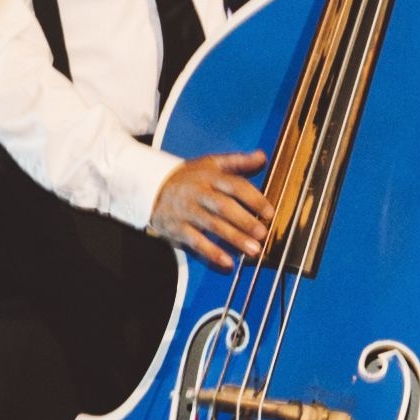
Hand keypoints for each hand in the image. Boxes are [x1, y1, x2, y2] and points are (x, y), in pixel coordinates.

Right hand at [147, 149, 271, 267]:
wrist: (150, 187)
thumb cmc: (187, 177)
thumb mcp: (210, 163)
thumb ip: (237, 162)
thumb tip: (262, 157)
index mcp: (209, 175)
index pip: (235, 186)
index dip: (254, 199)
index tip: (269, 212)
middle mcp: (199, 192)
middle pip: (224, 207)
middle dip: (245, 221)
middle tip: (263, 234)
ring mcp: (187, 211)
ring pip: (212, 225)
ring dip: (234, 239)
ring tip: (253, 251)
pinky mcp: (177, 227)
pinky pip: (196, 241)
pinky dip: (212, 252)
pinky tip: (227, 262)